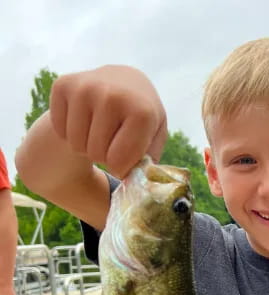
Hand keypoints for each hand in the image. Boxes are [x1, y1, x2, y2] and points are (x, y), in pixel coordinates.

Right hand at [49, 65, 167, 177]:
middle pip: (96, 154)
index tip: (126, 157)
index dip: (121, 167)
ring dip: (87, 145)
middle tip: (113, 139)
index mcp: (142, 111)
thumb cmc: (141, 114)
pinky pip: (60, 130)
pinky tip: (86, 118)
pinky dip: (70, 132)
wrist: (122, 80)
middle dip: (104, 155)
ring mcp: (85, 88)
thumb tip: (134, 187)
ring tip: (100, 129)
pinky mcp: (63, 85)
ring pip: (76, 144)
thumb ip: (147, 162)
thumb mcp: (155, 135)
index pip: (118, 161)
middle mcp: (113, 95)